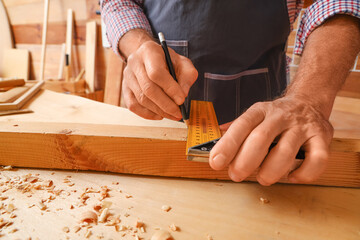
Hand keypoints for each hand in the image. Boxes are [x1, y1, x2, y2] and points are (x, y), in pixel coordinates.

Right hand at [122, 40, 197, 119]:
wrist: (149, 58)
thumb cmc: (168, 61)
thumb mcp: (183, 63)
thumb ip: (187, 76)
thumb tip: (183, 94)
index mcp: (149, 51)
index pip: (156, 73)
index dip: (169, 88)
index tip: (181, 100)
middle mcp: (134, 63)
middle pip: (148, 88)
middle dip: (165, 104)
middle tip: (178, 114)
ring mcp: (127, 77)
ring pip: (141, 99)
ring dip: (159, 111)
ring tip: (173, 115)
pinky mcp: (125, 89)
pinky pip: (133, 106)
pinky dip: (148, 114)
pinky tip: (160, 115)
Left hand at [209, 96, 333, 185]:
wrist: (308, 102)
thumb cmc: (275, 117)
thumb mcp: (254, 116)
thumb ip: (235, 130)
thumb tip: (213, 145)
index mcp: (260, 110)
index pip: (241, 125)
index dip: (227, 145)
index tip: (215, 162)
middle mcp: (281, 116)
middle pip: (261, 138)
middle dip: (246, 161)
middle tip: (236, 175)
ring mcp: (303, 126)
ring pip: (287, 151)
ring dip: (271, 171)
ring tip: (263, 178)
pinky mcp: (323, 137)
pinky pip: (318, 159)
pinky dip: (304, 174)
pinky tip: (292, 177)